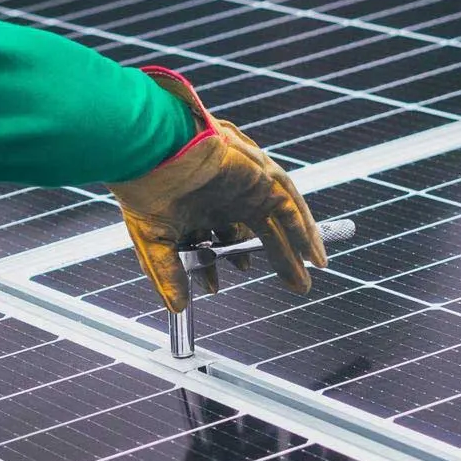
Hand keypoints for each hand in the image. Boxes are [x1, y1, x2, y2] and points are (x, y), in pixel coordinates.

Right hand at [108, 67, 325, 313]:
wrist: (153, 152)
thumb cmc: (146, 189)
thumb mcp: (155, 242)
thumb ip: (169, 275)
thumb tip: (177, 308)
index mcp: (199, 206)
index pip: (217, 239)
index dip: (218, 265)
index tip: (214, 287)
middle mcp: (225, 196)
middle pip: (256, 233)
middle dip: (276, 261)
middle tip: (292, 285)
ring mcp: (245, 186)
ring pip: (277, 221)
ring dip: (292, 251)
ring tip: (303, 281)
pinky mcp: (261, 178)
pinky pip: (290, 207)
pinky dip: (304, 231)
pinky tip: (314, 257)